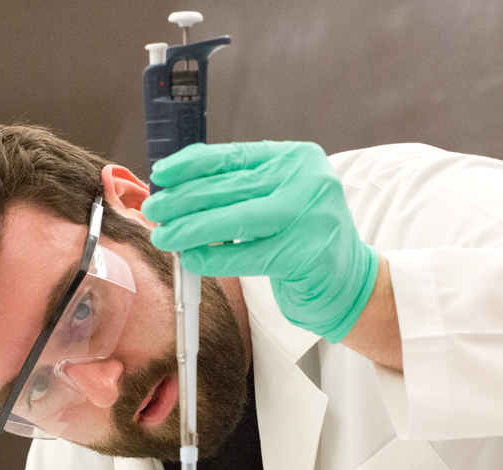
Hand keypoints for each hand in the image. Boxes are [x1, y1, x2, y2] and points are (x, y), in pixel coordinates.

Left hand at [142, 141, 378, 343]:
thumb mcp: (277, 198)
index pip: (234, 156)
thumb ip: (239, 187)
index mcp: (297, 158)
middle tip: (154, 209)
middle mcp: (307, 181)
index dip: (192, 165)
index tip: (162, 174)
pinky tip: (191, 260)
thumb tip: (177, 187)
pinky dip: (213, 258)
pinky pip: (246, 255)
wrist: (348, 280)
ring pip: (234, 220)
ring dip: (191, 229)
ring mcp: (310, 217)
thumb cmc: (302, 237)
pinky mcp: (306, 254)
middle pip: (230, 188)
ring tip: (164, 236)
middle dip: (184, 200)